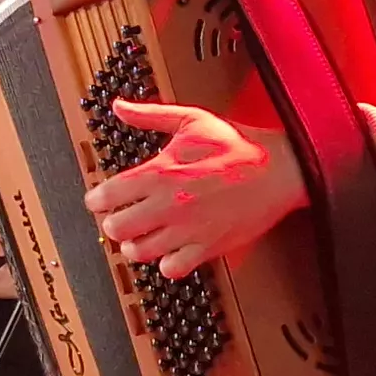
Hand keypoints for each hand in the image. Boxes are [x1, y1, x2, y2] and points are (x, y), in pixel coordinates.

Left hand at [85, 100, 304, 278]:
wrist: (278, 169)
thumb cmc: (237, 145)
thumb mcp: (191, 120)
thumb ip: (150, 115)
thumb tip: (119, 106)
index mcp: (160, 172)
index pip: (107, 196)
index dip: (97, 199)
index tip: (101, 199)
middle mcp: (169, 204)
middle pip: (116, 229)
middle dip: (113, 223)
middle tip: (122, 218)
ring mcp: (188, 229)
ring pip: (139, 252)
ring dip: (135, 245)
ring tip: (142, 236)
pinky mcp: (207, 247)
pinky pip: (172, 269)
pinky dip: (166, 262)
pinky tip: (171, 249)